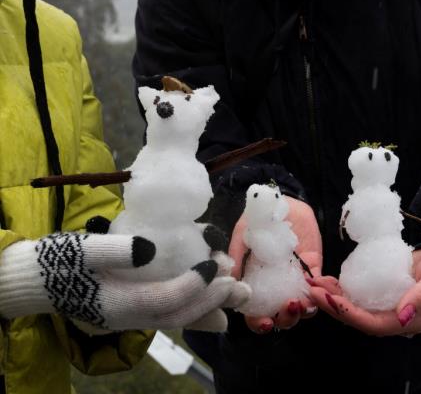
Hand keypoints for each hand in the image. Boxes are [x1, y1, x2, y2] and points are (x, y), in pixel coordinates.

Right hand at [0, 232, 249, 331]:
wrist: (35, 281)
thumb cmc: (59, 261)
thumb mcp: (83, 249)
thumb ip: (116, 249)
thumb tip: (152, 248)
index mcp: (119, 303)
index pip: (167, 297)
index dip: (194, 283)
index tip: (214, 264)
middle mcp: (130, 316)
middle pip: (180, 313)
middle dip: (213, 300)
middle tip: (240, 287)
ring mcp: (132, 317)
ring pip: (178, 318)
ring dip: (209, 307)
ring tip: (237, 295)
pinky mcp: (133, 310)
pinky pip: (169, 315)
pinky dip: (193, 309)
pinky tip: (213, 303)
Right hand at [229, 195, 321, 332]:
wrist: (283, 202)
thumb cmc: (258, 219)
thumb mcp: (242, 233)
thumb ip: (236, 254)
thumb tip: (232, 281)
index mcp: (253, 283)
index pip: (254, 312)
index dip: (258, 322)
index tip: (265, 322)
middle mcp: (274, 287)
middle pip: (279, 316)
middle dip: (284, 320)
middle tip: (288, 309)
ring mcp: (294, 280)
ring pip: (301, 308)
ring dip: (303, 311)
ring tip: (303, 302)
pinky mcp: (313, 270)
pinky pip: (317, 289)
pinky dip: (319, 293)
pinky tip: (317, 288)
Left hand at [308, 241, 420, 335]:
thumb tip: (402, 318)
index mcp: (411, 322)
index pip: (374, 324)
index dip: (350, 314)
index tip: (330, 299)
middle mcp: (397, 318)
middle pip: (359, 318)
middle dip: (333, 306)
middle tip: (312, 289)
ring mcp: (389, 305)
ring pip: (356, 307)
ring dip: (334, 297)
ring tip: (313, 283)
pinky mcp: (384, 292)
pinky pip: (360, 294)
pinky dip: (343, 288)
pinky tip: (328, 279)